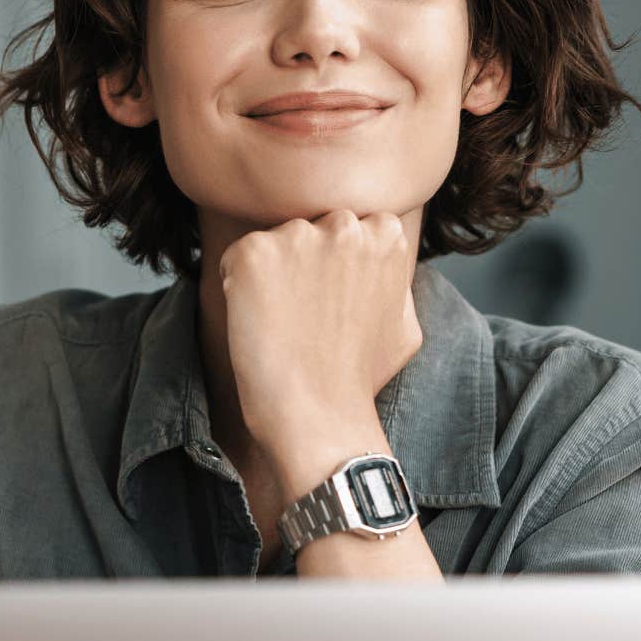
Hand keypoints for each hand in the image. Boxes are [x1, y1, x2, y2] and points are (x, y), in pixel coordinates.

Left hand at [218, 209, 423, 459]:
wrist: (319, 415)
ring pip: (273, 243)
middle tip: (303, 314)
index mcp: (386, 234)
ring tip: (282, 323)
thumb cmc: (359, 378)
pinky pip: (234, 258)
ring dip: (270, 274)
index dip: (333, 265)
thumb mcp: (405, 323)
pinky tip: (257, 322)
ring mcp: (298, 236)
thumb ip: (394, 280)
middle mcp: (344, 224)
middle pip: (309, 227)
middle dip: (302, 261)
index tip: (330, 302)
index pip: (346, 227)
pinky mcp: (254, 254)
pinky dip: (237, 286)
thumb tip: (384, 262)